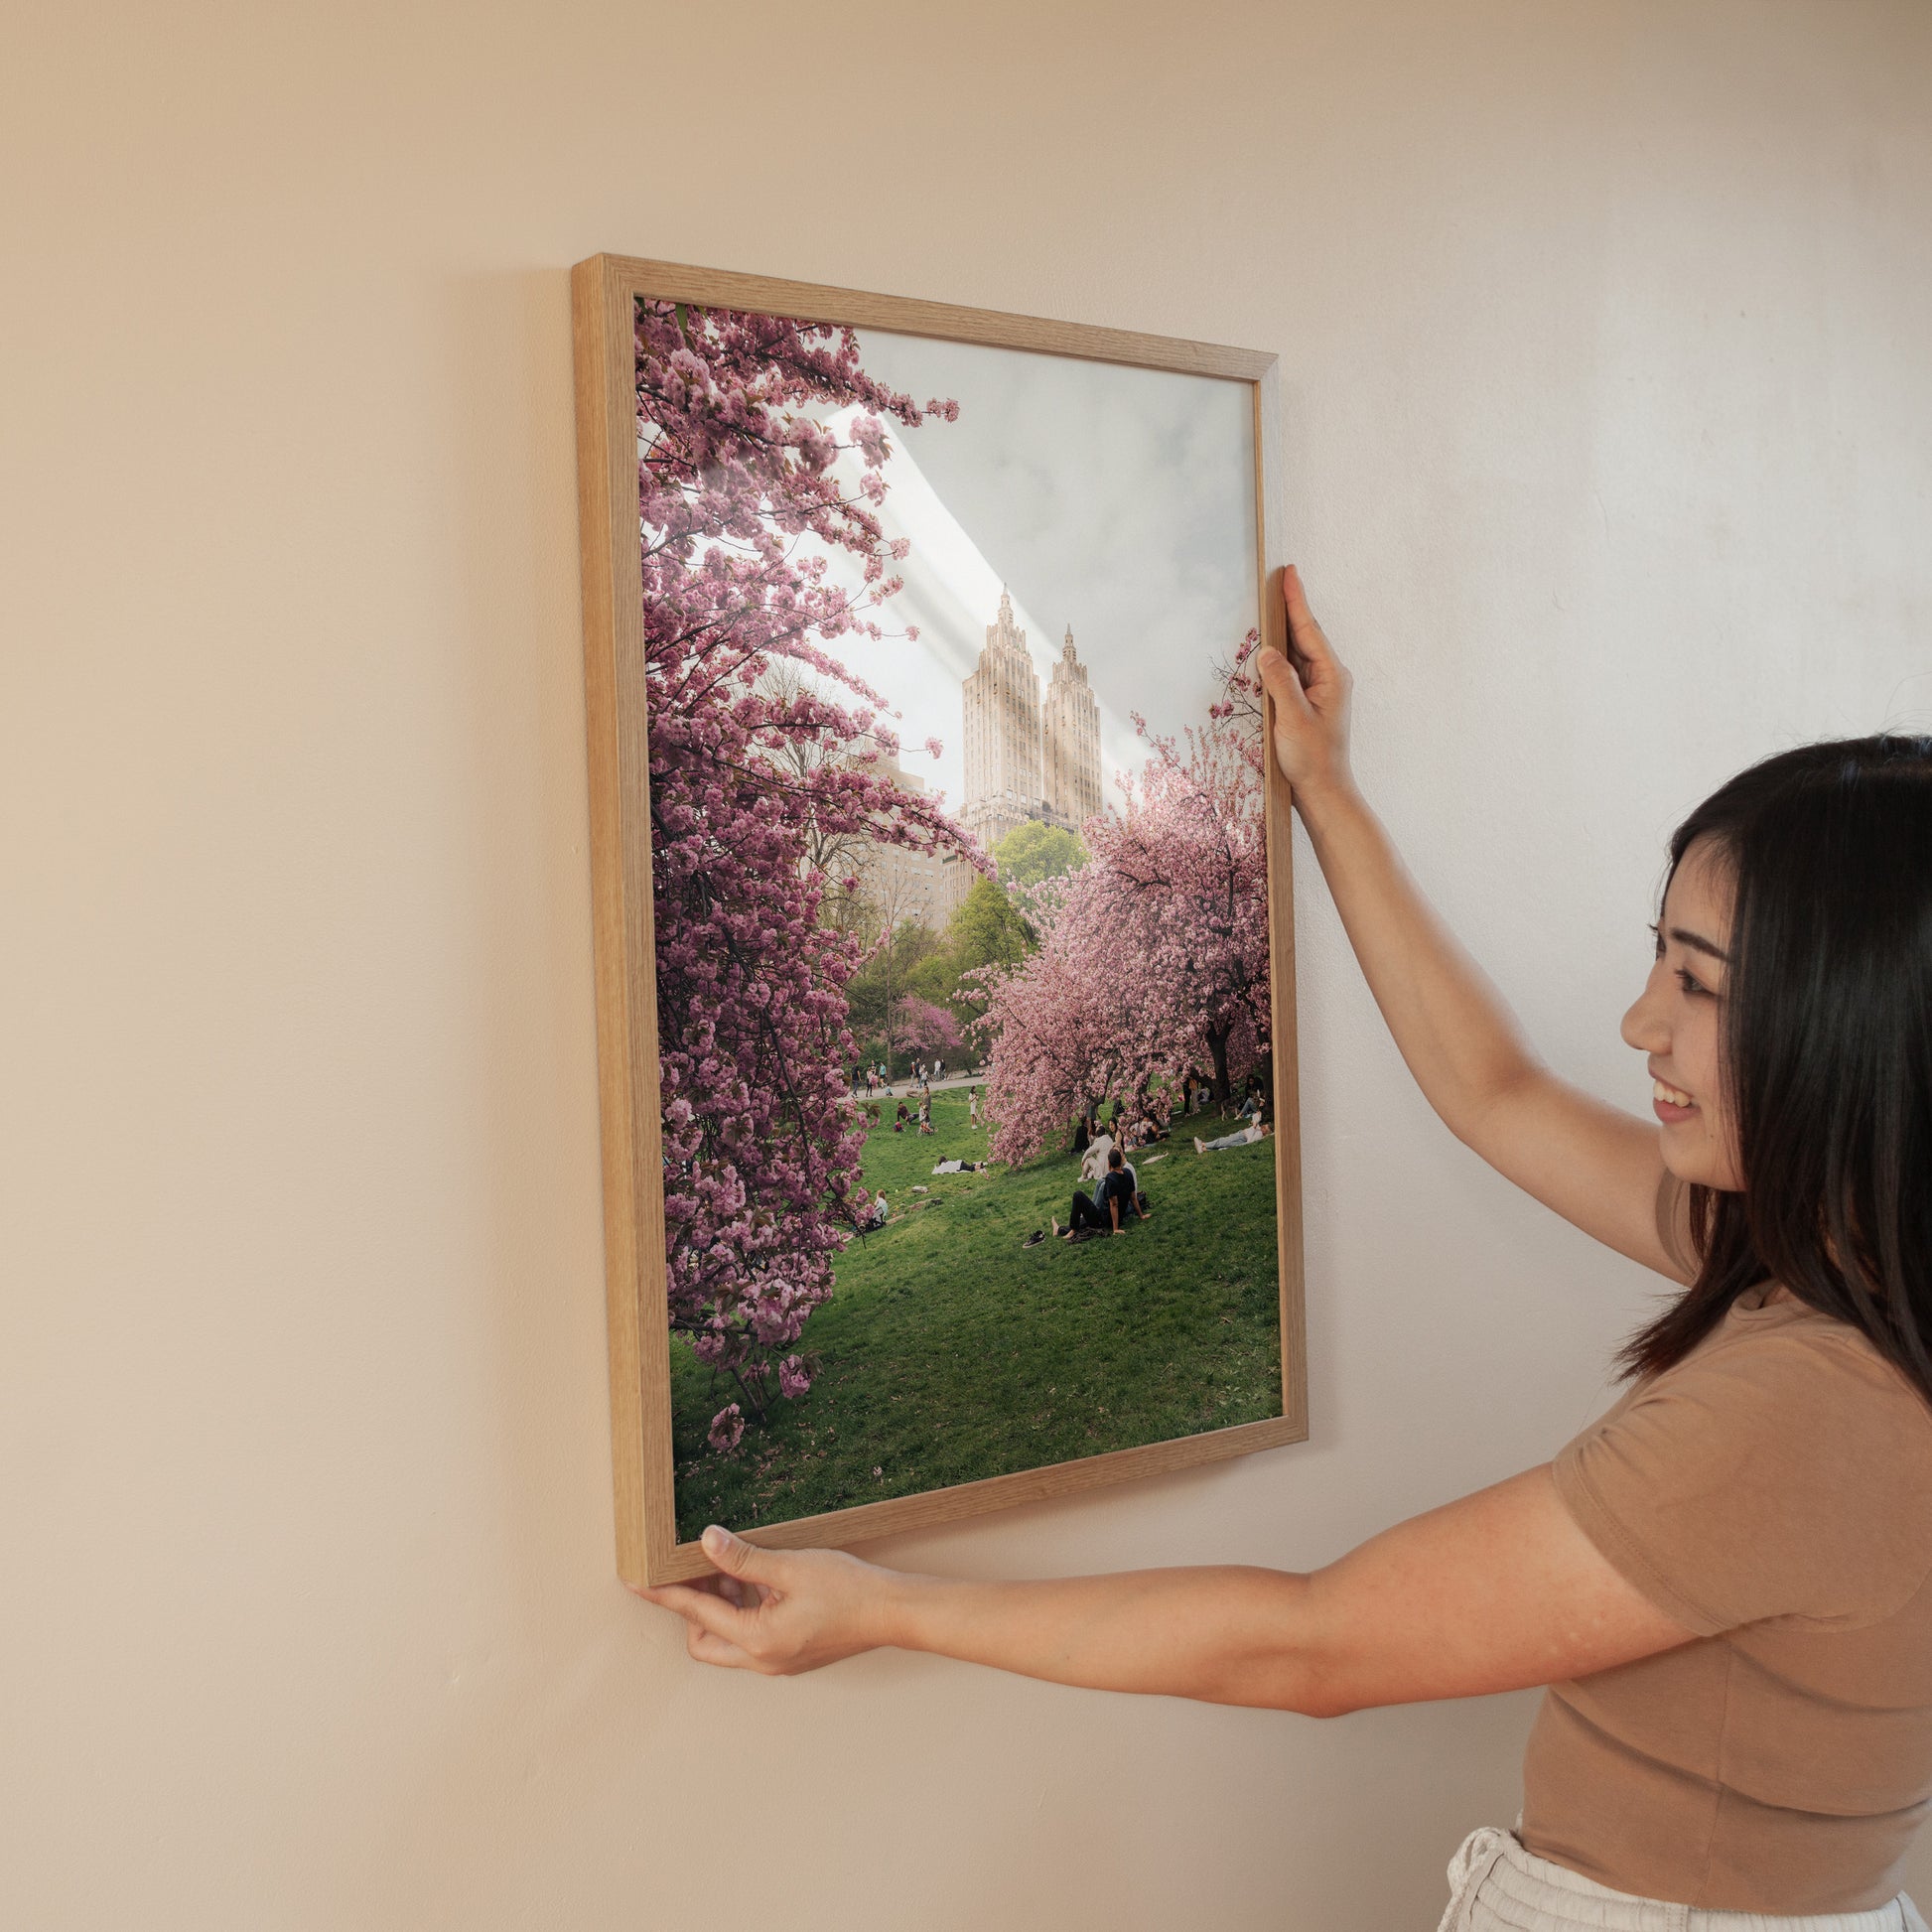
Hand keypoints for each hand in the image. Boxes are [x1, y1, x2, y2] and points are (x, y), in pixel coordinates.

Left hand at [635, 1525, 894, 1673]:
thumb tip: (706, 1542)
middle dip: (693, 1608)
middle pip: (704, 1641)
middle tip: (694, 1570)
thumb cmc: (849, 1590)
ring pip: (728, 1640)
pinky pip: (752, 1637)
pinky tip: (758, 1581)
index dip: (665, 1595)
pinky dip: (744, 1611)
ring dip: (722, 1607)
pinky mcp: (791, 1654)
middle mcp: (762, 1660)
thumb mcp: (791, 1567)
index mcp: (758, 1641)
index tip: (636, 1582)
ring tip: (730, 1568)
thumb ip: (744, 1558)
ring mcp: (778, 1661)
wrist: (893, 1612)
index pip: (696, 1615)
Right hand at [1255, 565, 1353, 804]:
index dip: (1296, 601)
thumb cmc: (1312, 758)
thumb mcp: (1292, 718)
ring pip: (1297, 652)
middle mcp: (1329, 678)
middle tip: (1275, 582)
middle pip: (1305, 635)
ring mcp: (1320, 690)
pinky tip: (1266, 652)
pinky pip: (1292, 670)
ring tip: (1267, 609)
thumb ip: (1279, 681)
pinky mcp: (1308, 703)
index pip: (1309, 630)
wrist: (1323, 791)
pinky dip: (1278, 657)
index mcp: (1331, 676)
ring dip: (1282, 633)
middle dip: (1289, 609)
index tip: (1289, 573)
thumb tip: (1267, 651)